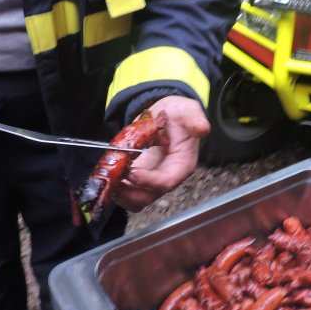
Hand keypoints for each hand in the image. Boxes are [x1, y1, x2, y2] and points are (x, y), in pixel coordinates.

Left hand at [113, 95, 209, 211]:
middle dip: (129, 193)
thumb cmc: (179, 114)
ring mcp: (150, 178)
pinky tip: (108, 172)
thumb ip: (194, 118)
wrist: (166, 113)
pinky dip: (114, 186)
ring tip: (108, 178)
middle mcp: (166, 176)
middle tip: (114, 178)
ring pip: (135, 199)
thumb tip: (203, 129)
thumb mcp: (188, 110)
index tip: (133, 173)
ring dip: (119, 193)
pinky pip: (125, 191)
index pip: (167, 182)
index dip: (150, 181)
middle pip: (148, 197)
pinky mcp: (137, 176)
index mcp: (182, 165)